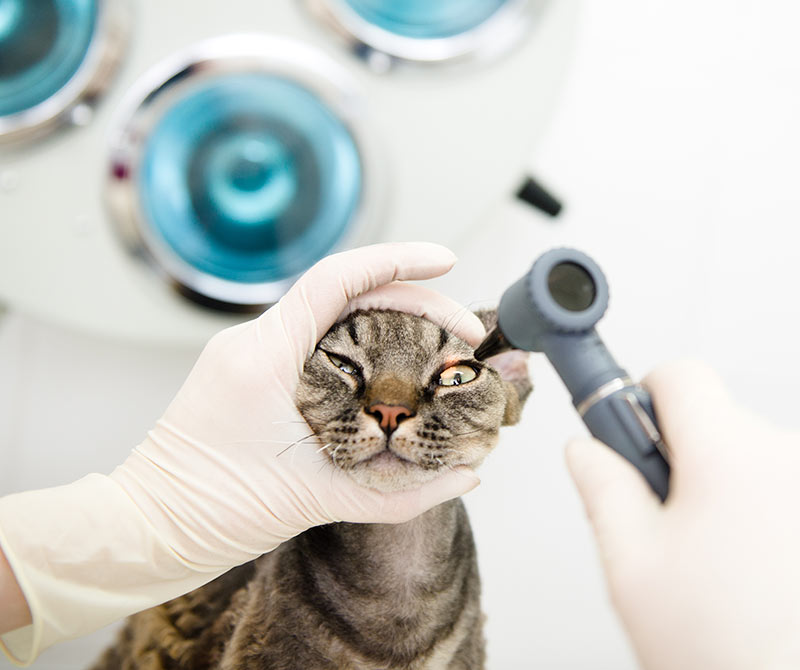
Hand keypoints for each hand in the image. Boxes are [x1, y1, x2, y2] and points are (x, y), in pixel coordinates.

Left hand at [0, 243, 483, 662]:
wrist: (149, 527)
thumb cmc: (212, 512)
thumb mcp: (317, 501)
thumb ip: (400, 492)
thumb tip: (467, 475)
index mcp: (264, 356)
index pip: (339, 279)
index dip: (399, 260)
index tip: (448, 261)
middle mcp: (254, 342)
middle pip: (347, 294)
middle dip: (413, 303)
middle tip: (462, 334)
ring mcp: (249, 354)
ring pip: (333, 316)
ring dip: (388, 324)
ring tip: (438, 350)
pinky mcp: (252, 373)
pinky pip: (315, 343)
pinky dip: (360, 349)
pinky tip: (392, 374)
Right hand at [566, 360, 799, 669]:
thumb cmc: (725, 650)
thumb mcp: (633, 567)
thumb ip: (604, 490)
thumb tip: (585, 451)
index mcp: (731, 460)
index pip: (681, 377)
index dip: (641, 396)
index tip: (624, 426)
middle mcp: (787, 461)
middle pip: (713, 419)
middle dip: (676, 455)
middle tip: (660, 515)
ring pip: (746, 457)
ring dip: (718, 487)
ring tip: (708, 555)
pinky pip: (777, 487)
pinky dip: (754, 509)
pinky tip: (744, 563)